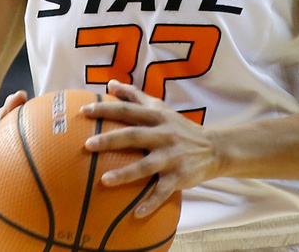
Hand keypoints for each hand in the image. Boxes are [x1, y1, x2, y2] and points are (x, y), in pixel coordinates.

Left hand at [81, 80, 218, 217]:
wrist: (214, 148)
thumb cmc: (179, 128)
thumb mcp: (160, 108)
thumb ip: (135, 96)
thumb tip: (110, 84)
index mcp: (157, 117)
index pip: (128, 110)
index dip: (106, 109)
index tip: (84, 110)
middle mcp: (164, 134)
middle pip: (134, 136)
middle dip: (111, 139)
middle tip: (87, 144)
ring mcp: (172, 156)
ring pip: (146, 166)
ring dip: (125, 174)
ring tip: (104, 181)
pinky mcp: (180, 176)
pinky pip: (163, 191)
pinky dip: (151, 202)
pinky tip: (136, 214)